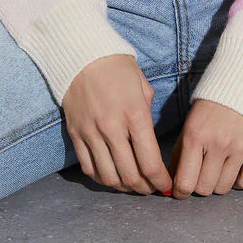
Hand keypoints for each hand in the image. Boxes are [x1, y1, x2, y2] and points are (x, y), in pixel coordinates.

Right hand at [62, 54, 173, 195]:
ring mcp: (91, 132)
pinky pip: (88, 168)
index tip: (167, 186)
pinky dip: (102, 178)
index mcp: (134, 115)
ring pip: (109, 177)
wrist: (82, 54)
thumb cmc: (118, 67)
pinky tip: (112, 175)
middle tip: (152, 188)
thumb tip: (149, 143)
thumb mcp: (142, 86)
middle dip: (146, 189)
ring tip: (133, 185)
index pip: (150, 163)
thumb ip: (147, 116)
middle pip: (131, 176)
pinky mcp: (76, 133)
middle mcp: (112, 128)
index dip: (161, 182)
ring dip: (124, 187)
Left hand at [169, 98, 242, 197]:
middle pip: (205, 189)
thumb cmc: (212, 104)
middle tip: (199, 177)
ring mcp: (241, 147)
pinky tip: (234, 169)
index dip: (180, 192)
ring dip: (217, 183)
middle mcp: (218, 143)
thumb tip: (173, 179)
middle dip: (198, 186)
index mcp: (195, 135)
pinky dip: (238, 181)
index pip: (185, 181)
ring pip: (224, 188)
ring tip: (216, 170)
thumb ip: (181, 151)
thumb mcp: (190, 122)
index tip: (180, 192)